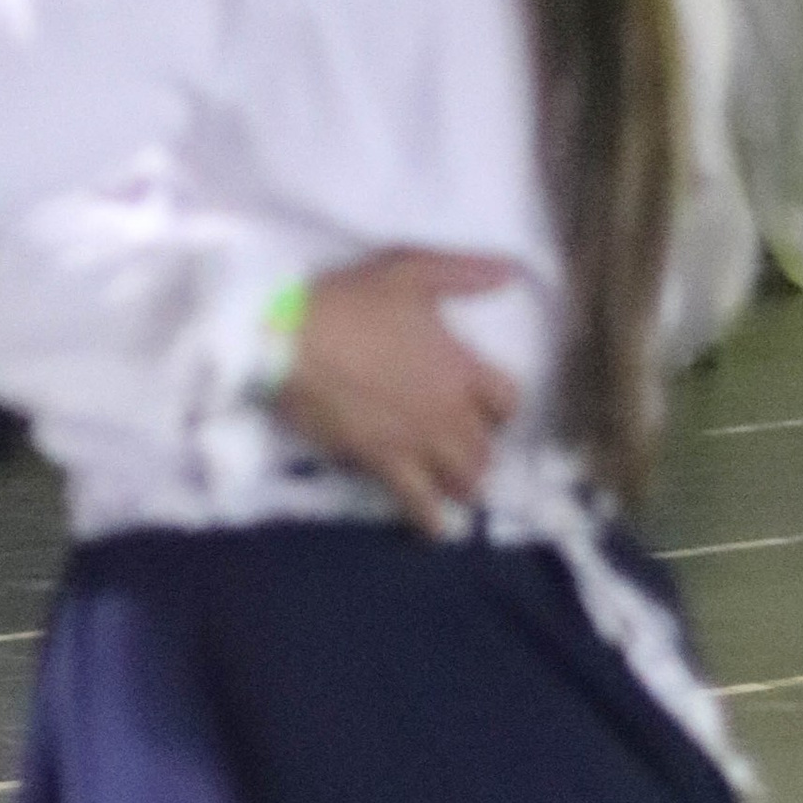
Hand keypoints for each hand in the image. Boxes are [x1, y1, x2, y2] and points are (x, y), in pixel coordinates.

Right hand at [279, 250, 520, 534]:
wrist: (291, 341)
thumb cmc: (348, 303)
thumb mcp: (410, 271)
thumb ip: (464, 274)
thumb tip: (511, 273)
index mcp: (460, 367)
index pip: (508, 400)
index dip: (501, 408)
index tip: (488, 410)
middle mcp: (449, 411)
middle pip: (486, 447)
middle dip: (479, 450)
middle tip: (462, 448)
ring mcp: (418, 442)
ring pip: (463, 480)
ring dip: (463, 483)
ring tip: (453, 485)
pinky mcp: (383, 463)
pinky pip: (418, 504)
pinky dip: (431, 521)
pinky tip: (435, 531)